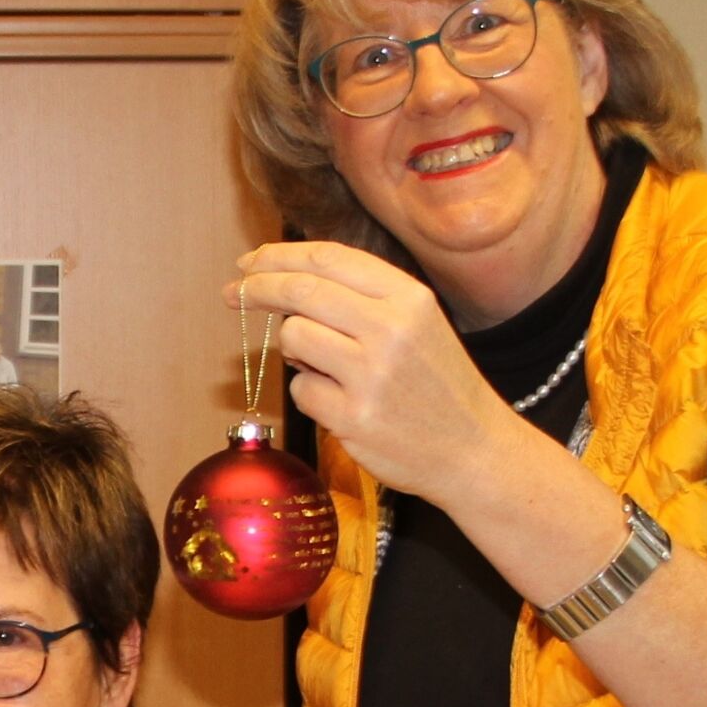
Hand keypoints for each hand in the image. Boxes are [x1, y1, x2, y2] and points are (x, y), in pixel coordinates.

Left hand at [232, 242, 521, 507]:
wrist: (474, 450)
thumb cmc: (436, 385)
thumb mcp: (416, 324)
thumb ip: (359, 299)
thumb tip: (283, 281)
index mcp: (408, 297)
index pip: (328, 259)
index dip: (279, 256)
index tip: (248, 262)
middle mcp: (391, 329)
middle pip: (300, 292)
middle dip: (257, 288)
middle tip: (232, 293)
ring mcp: (371, 375)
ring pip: (293, 338)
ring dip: (294, 351)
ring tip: (324, 367)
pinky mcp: (353, 417)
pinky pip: (301, 391)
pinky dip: (310, 394)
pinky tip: (343, 404)